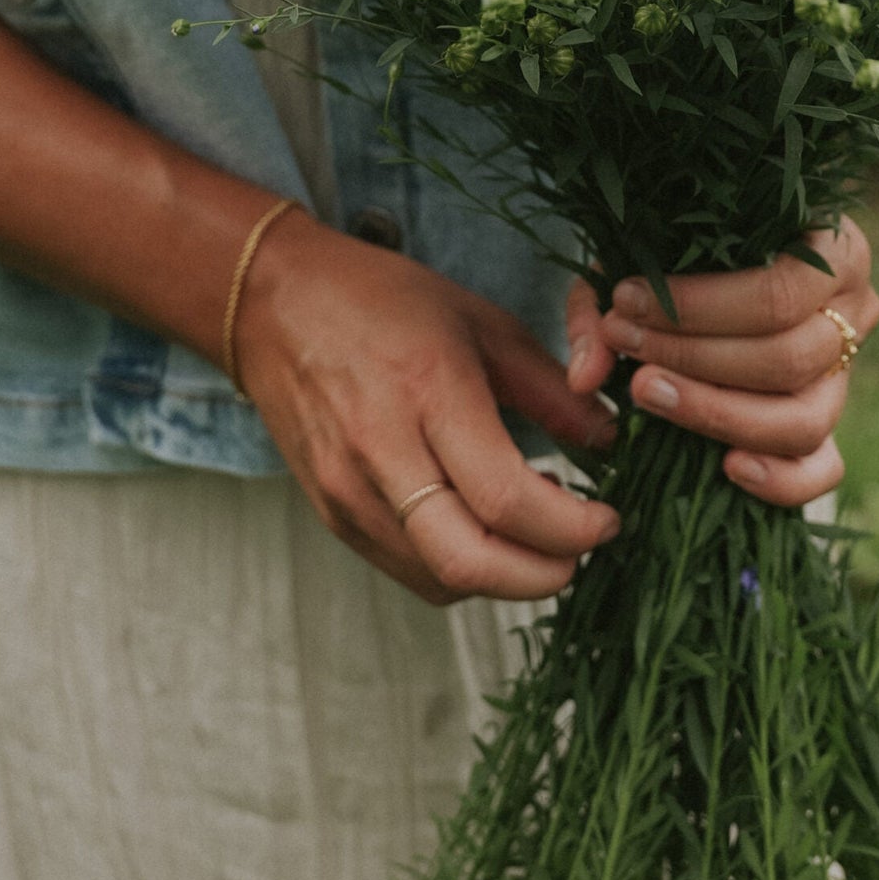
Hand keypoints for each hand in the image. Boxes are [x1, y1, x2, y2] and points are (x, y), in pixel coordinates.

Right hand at [235, 211, 620, 604]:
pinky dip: (459, 568)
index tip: (607, 519)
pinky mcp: (331, 514)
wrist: (271, 304)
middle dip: (542, 575)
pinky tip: (484, 530)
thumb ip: (547, 386)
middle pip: (469, 563)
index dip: (569, 528)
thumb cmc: (379, 299)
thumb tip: (607, 438)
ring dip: (503, 576)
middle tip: (581, 551)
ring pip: (439, 579)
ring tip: (536, 534)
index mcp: (427, 390)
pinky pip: (407, 570)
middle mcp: (381, 451)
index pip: (504, 498)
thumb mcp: (479, 321)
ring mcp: (347, 491)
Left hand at [564, 222, 878, 508]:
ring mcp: (845, 377)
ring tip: (644, 393)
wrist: (709, 272)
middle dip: (694, 356)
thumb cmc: (683, 253)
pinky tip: (726, 468)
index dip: (698, 306)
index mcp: (833, 250)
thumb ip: (605, 305)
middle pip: (788, 357)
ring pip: (802, 419)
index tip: (626, 300)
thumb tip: (586, 376)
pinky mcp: (829, 430)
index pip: (781, 292)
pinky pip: (822, 470)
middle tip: (625, 342)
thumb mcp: (644, 255)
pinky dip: (780, 479)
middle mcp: (855, 312)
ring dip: (715, 412)